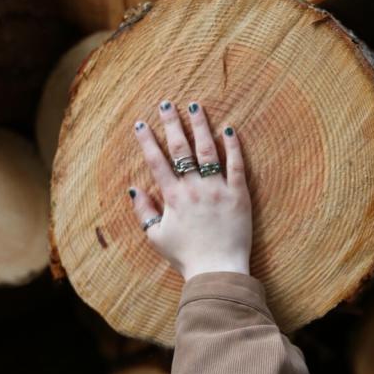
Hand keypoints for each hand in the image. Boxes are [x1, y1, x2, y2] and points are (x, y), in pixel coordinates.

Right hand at [129, 101, 251, 280]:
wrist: (217, 270)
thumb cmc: (186, 256)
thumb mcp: (156, 237)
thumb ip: (143, 212)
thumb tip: (134, 189)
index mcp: (172, 197)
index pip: (157, 161)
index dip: (148, 141)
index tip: (141, 123)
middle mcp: (193, 188)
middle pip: (181, 149)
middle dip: (172, 123)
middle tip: (167, 104)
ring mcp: (217, 189)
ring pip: (208, 150)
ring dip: (200, 125)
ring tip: (195, 106)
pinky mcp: (239, 194)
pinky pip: (236, 164)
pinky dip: (233, 145)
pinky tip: (229, 129)